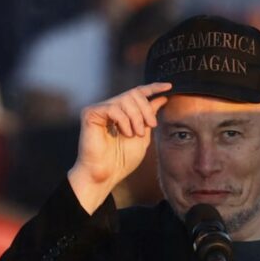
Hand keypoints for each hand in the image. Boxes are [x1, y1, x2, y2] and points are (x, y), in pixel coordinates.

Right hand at [68, 82, 171, 212]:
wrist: (107, 174)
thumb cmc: (122, 160)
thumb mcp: (143, 136)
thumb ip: (150, 117)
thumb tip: (161, 98)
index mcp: (123, 112)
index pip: (138, 93)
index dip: (153, 87)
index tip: (169, 86)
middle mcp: (111, 107)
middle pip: (134, 94)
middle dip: (146, 110)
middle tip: (150, 126)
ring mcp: (100, 109)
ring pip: (125, 99)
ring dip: (136, 118)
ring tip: (136, 134)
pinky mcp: (90, 113)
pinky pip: (113, 107)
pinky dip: (123, 121)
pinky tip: (125, 133)